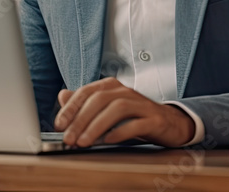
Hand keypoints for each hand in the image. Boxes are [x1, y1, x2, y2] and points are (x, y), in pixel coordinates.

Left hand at [54, 78, 194, 147]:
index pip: (86, 91)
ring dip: (97, 126)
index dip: (71, 108)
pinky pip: (136, 123)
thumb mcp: (106, 108)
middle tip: (69, 138)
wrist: (169, 123)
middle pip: (99, 99)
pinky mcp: (155, 119)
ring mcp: (142, 104)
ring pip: (117, 109)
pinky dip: (120, 132)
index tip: (59, 125)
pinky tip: (108, 141)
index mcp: (112, 86)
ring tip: (84, 142)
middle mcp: (126, 91)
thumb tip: (62, 95)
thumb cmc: (134, 116)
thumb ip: (84, 102)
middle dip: (80, 120)